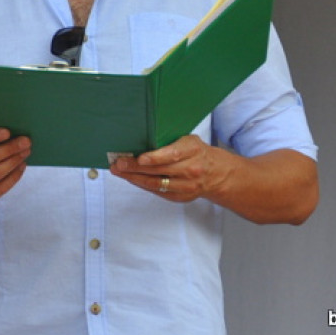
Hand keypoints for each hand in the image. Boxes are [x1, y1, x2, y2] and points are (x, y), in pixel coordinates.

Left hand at [109, 134, 226, 201]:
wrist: (216, 173)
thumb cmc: (196, 152)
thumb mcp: (188, 140)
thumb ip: (169, 140)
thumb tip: (140, 137)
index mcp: (193, 150)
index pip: (173, 155)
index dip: (155, 157)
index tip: (140, 157)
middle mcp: (191, 169)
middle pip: (159, 171)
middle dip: (135, 167)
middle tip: (119, 163)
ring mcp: (187, 185)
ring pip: (156, 184)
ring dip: (134, 178)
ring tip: (119, 171)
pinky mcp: (181, 197)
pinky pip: (158, 192)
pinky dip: (142, 185)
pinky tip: (131, 179)